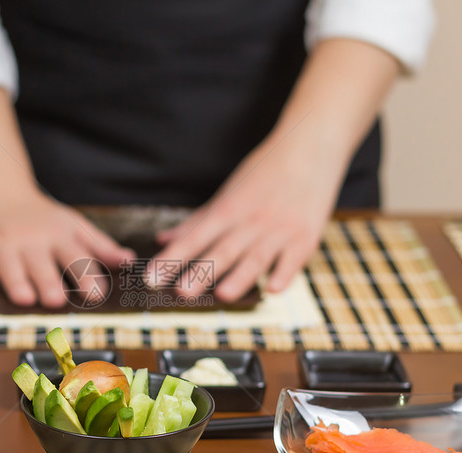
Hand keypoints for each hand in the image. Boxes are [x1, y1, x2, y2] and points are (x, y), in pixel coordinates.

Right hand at [0, 189, 134, 306]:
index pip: (76, 257)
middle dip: (48, 281)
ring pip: (10, 266)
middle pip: (41, 264)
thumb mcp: (73, 225)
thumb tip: (129, 260)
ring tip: (25, 298)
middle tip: (56, 299)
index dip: (86, 276)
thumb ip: (100, 246)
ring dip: (17, 282)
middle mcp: (31, 239)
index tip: (96, 294)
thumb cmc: (41, 217)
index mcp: (59, 236)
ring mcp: (2, 243)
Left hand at [147, 140, 341, 301]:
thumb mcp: (229, 193)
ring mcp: (279, 229)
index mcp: (228, 210)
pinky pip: (294, 258)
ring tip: (223, 295)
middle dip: (202, 272)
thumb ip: (196, 222)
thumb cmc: (265, 173)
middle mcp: (251, 221)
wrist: (310, 147)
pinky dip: (285, 273)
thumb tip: (162, 240)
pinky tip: (273, 289)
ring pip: (256, 256)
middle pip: (223, 249)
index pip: (194, 238)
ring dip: (240, 276)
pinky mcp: (306, 237)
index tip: (151, 278)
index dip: (172, 259)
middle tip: (180, 293)